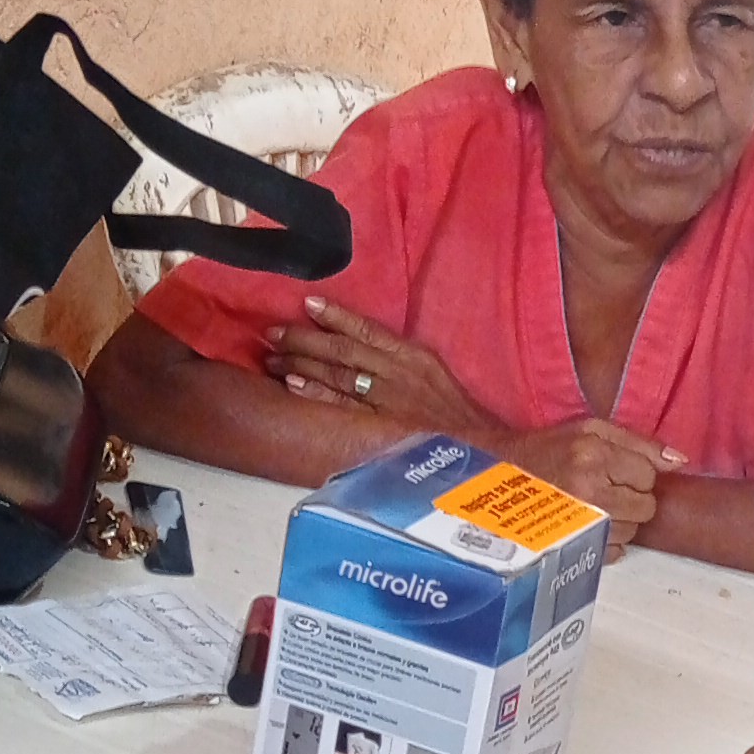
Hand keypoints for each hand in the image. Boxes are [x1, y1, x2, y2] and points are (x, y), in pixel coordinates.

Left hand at [265, 297, 475, 435]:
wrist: (482, 450)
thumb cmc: (458, 415)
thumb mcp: (436, 374)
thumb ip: (403, 360)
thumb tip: (365, 346)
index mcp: (413, 356)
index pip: (368, 329)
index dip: (336, 315)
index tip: (308, 303)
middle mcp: (398, 372)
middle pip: (344, 349)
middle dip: (305, 338)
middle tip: (273, 331)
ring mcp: (388, 399)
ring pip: (337, 374)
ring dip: (300, 362)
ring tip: (271, 356)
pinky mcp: (380, 425)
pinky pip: (341, 405)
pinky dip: (315, 392)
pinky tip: (291, 383)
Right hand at [505, 417, 684, 553]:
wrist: (498, 478)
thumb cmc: (547, 449)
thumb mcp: (590, 429)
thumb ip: (639, 443)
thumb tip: (679, 461)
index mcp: (594, 455)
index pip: (649, 475)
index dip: (636, 473)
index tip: (615, 470)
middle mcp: (589, 491)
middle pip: (646, 507)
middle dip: (633, 498)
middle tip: (607, 488)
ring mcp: (580, 523)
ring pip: (632, 532)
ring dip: (621, 520)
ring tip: (594, 505)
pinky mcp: (573, 546)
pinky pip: (613, 552)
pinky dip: (607, 541)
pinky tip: (588, 525)